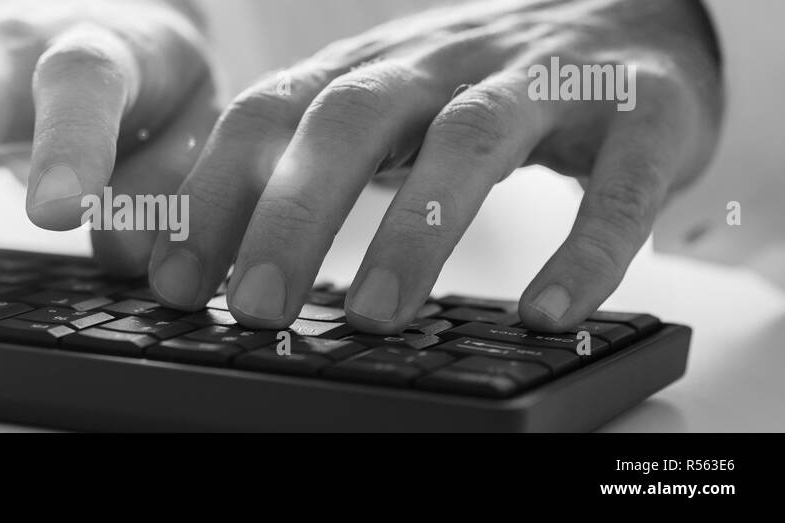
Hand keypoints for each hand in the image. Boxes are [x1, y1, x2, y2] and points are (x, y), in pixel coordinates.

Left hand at [147, 0, 722, 332]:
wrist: (641, 7)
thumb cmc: (485, 82)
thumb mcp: (388, 105)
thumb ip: (311, 162)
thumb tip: (212, 258)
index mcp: (372, 64)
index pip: (270, 112)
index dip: (214, 193)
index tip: (175, 282)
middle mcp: (445, 60)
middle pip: (352, 118)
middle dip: (293, 214)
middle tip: (255, 308)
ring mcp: (544, 78)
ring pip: (470, 139)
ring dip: (416, 229)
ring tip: (374, 314)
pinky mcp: (642, 112)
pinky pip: (616, 185)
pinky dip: (582, 252)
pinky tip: (546, 313)